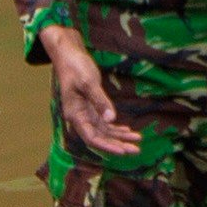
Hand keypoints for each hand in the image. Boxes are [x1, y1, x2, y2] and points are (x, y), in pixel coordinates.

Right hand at [41, 28, 142, 155]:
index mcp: (74, 114)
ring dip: (120, 137)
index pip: (91, 137)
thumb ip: (100, 101)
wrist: (69, 55)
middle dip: (117, 144)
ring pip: (104, 131)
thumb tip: (111, 120)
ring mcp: (85, 113)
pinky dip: (116, 127)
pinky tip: (127, 130)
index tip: (123, 151)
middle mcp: (79, 118)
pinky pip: (104, 122)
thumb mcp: (89, 83)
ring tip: (137, 141)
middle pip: (99, 137)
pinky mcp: (91, 107)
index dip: (107, 146)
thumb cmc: (75, 67)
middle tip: (136, 150)